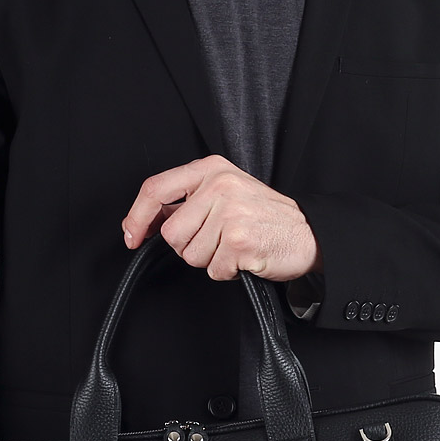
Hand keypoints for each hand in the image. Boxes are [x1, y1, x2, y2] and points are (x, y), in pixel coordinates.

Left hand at [121, 154, 322, 281]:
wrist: (308, 233)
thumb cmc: (265, 216)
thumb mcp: (226, 191)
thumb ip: (188, 199)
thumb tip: (146, 219)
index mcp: (211, 169)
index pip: (155, 189)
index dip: (136, 217)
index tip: (131, 235)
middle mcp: (219, 186)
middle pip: (170, 233)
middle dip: (188, 247)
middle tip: (216, 241)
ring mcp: (230, 212)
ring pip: (190, 255)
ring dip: (210, 260)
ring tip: (234, 246)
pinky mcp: (239, 240)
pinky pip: (213, 269)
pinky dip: (227, 271)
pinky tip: (244, 257)